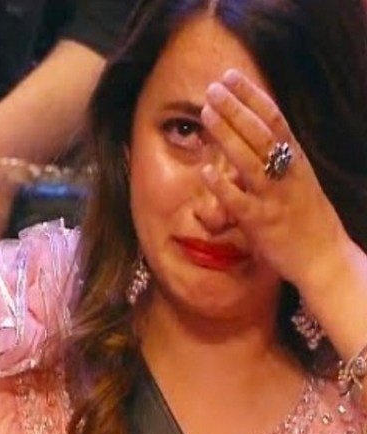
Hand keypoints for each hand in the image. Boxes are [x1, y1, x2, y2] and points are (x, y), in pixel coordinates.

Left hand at [199, 69, 349, 288]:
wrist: (326, 259)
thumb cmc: (306, 219)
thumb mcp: (296, 181)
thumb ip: (273, 161)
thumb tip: (244, 138)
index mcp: (296, 161)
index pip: (274, 120)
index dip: (252, 96)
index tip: (230, 76)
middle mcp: (287, 175)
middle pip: (261, 134)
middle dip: (236, 108)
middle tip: (213, 88)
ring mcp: (274, 198)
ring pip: (250, 161)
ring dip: (227, 135)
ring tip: (207, 114)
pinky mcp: (262, 224)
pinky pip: (239, 202)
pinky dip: (222, 186)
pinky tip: (204, 171)